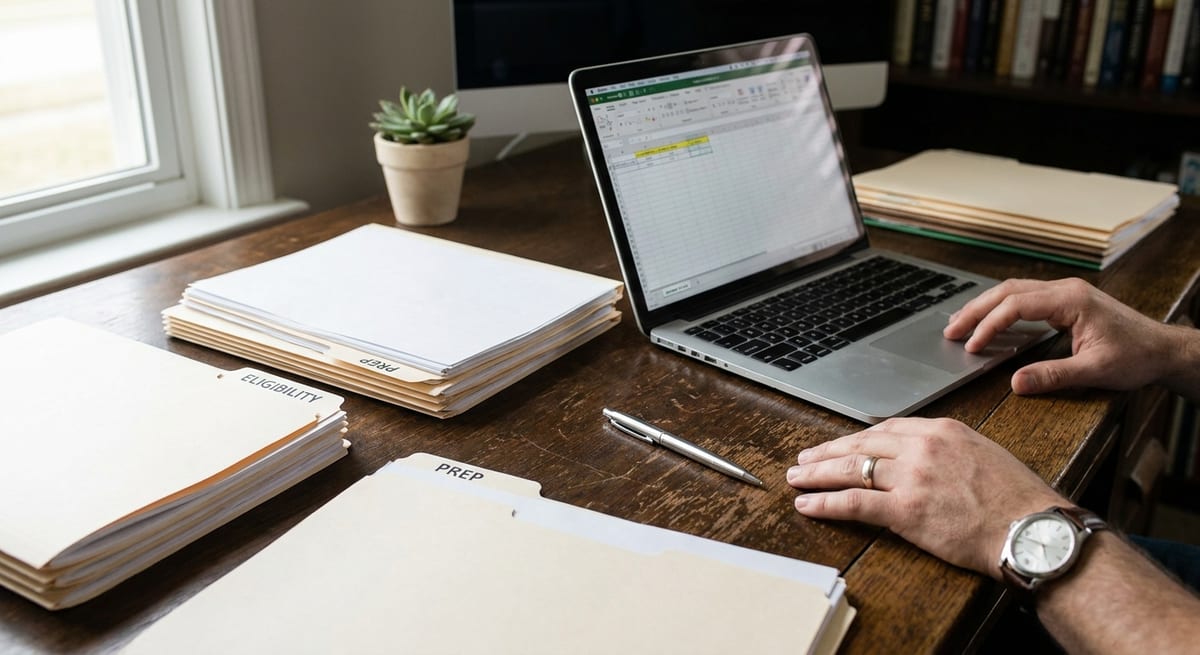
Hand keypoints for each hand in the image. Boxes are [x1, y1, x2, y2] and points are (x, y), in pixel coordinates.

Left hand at [786, 417, 1065, 578]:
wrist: (1032, 529)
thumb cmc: (1017, 500)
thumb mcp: (983, 455)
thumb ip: (948, 451)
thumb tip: (924, 459)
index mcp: (942, 431)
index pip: (885, 429)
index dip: (856, 439)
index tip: (841, 445)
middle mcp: (922, 447)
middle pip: (861, 445)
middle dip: (828, 452)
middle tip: (805, 459)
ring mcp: (911, 477)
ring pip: (851, 470)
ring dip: (818, 474)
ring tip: (797, 478)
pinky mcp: (905, 509)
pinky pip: (853, 503)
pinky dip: (825, 502)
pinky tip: (808, 504)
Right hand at [943, 278, 1181, 394]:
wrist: (1163, 349)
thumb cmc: (1136, 357)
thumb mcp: (1095, 371)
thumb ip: (1053, 376)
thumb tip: (1015, 383)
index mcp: (1070, 300)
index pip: (1016, 305)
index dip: (989, 325)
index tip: (971, 346)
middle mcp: (1065, 290)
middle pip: (1007, 291)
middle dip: (975, 311)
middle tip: (950, 331)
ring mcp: (1065, 293)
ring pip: (1013, 291)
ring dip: (985, 307)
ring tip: (960, 324)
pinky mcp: (1065, 302)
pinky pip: (1024, 299)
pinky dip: (1001, 309)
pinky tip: (989, 322)